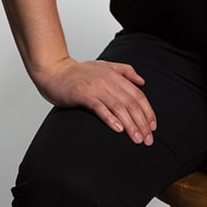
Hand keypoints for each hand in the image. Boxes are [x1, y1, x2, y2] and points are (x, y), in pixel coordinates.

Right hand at [32, 58, 156, 144]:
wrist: (54, 71)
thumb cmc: (78, 72)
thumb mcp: (105, 66)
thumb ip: (125, 71)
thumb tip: (142, 81)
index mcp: (115, 75)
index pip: (138, 95)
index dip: (148, 111)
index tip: (153, 127)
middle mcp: (108, 81)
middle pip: (131, 103)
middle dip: (142, 123)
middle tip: (148, 140)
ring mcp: (95, 88)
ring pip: (119, 107)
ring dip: (130, 125)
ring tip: (137, 139)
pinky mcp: (83, 95)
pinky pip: (99, 108)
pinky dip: (110, 118)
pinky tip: (118, 129)